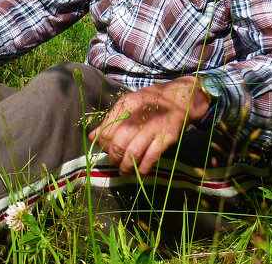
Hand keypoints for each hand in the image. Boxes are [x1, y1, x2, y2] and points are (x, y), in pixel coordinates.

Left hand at [88, 77, 210, 177]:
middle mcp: (139, 116)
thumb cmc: (149, 102)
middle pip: (118, 145)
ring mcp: (153, 127)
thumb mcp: (128, 103)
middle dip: (114, 158)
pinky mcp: (166, 138)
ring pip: (133, 154)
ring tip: (125, 171)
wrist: (179, 98)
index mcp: (127, 105)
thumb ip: (110, 119)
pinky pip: (151, 158)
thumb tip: (92, 137)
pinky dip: (142, 169)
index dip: (104, 145)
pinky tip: (139, 173)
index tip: (106, 149)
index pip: (107, 131)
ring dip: (126, 167)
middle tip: (116, 162)